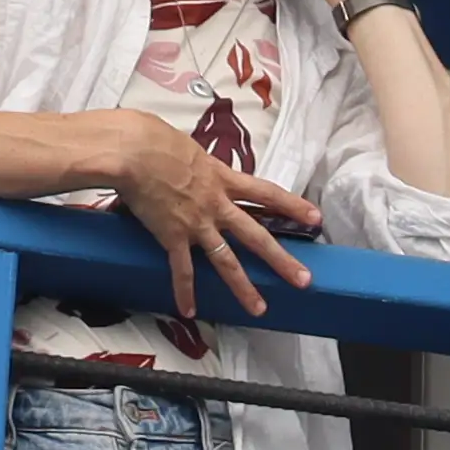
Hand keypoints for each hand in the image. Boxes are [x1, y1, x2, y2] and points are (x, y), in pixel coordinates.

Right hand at [89, 109, 316, 323]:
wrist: (133, 151)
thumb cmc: (153, 139)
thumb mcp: (186, 147)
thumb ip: (195, 162)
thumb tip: (186, 162)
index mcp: (223, 178)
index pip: (267, 194)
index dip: (293, 206)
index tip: (315, 218)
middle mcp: (217, 204)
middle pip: (257, 236)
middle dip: (282, 260)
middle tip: (303, 279)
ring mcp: (197, 223)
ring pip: (226, 261)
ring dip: (243, 288)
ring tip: (259, 309)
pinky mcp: (173, 236)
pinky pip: (182, 270)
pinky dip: (185, 292)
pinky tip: (189, 311)